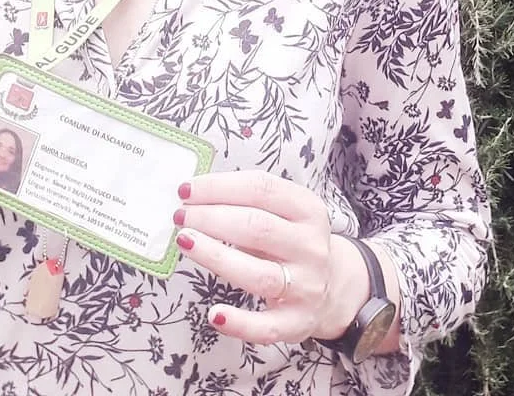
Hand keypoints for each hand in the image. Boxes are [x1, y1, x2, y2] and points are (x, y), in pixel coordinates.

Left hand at [173, 170, 370, 345]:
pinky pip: (266, 327)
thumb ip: (247, 202)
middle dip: (211, 218)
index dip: (219, 187)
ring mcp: (306, 287)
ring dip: (216, 257)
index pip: (261, 189)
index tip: (186, 190)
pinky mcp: (297, 323)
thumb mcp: (284, 212)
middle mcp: (311, 247)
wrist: (333, 289)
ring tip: (185, 242)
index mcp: (308, 209)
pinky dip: (239, 323)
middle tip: (179, 216)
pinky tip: (213, 314)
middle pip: (257, 227)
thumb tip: (193, 196)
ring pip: (258, 274)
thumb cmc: (291, 241)